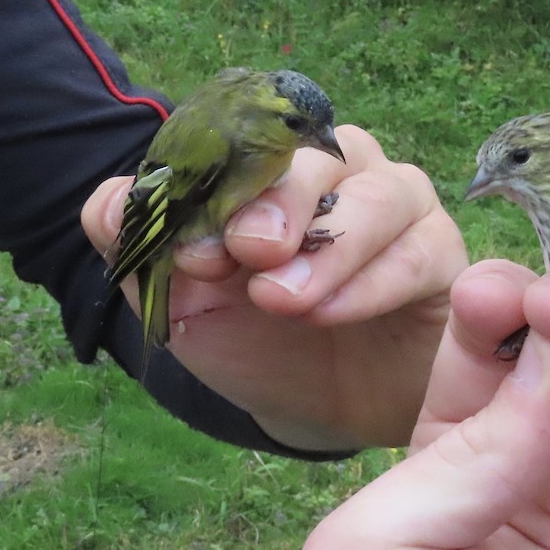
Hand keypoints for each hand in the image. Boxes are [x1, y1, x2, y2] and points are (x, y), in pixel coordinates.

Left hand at [82, 125, 467, 450]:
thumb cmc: (257, 339)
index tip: (193, 255)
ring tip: (286, 300)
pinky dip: (373, 281)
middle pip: (318, 151)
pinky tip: (331, 315)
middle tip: (248, 253)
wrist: (322, 408)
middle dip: (279, 200)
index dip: (220, 185)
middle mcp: (339, 171)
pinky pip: (419, 250)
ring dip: (330, 245)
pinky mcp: (440, 251)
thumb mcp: (187, 306)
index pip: (249, 140)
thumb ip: (146, 251)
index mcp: (272, 167)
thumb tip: (110, 203)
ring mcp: (397, 205)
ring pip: (378, 193)